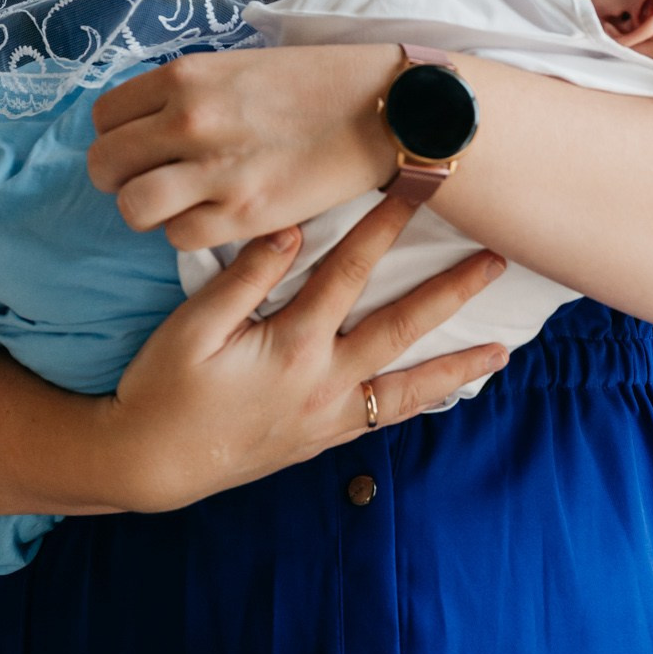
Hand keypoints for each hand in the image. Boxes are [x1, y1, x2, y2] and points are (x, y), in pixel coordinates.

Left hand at [88, 46, 399, 248]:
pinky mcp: (244, 214)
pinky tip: (218, 216)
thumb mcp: (237, 67)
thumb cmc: (315, 84)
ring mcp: (215, 170)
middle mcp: (190, 120)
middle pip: (105, 165)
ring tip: (179, 205)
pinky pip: (179, 238)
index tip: (140, 147)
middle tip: (154, 179)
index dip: (117, 137)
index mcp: (186, 77)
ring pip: (132, 208)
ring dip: (148, 212)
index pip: (104, 117)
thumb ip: (186, 93)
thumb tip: (145, 124)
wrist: (385, 109)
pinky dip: (192, 232)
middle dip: (121, 178)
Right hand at [103, 192, 507, 511]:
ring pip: (408, 386)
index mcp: (293, 346)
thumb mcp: (192, 328)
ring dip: (457, 366)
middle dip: (452, 291)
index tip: (413, 189)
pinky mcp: (323, 439)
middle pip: (402, 326)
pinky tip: (443, 395)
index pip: (349, 271)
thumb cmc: (163, 389)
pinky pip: (384, 419)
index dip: (383, 226)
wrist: (150, 464)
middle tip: (496, 261)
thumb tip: (288, 228)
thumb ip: (243, 278)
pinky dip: (419, 404)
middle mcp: (324, 382)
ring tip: (502, 351)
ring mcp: (329, 415)